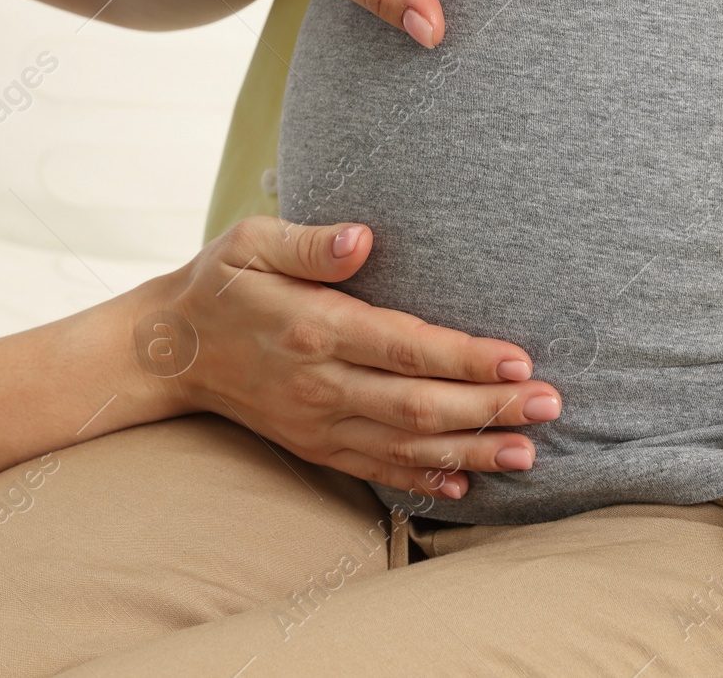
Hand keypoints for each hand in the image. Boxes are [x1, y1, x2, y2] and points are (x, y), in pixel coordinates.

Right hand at [136, 216, 562, 498]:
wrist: (170, 350)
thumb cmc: (222, 282)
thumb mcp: (251, 241)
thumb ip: (311, 242)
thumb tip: (364, 238)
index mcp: (314, 327)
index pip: (404, 348)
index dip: (465, 358)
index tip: (519, 360)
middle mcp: (321, 384)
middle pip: (417, 406)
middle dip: (489, 409)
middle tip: (551, 406)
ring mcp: (318, 423)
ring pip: (406, 446)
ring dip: (472, 452)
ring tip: (529, 454)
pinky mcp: (315, 446)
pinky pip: (378, 469)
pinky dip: (425, 480)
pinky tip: (468, 485)